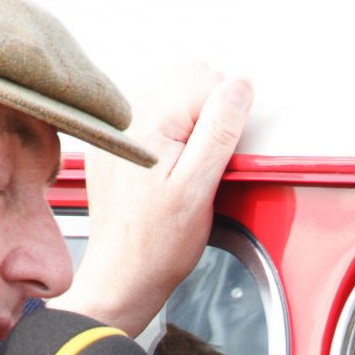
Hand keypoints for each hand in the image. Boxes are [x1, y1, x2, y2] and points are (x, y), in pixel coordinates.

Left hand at [58, 68, 251, 338]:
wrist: (123, 275)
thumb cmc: (158, 243)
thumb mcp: (200, 186)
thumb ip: (220, 129)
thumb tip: (239, 87)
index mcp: (146, 120)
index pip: (205, 79)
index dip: (227, 115)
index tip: (221, 153)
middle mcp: (124, 116)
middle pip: (187, 79)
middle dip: (208, 115)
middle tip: (204, 163)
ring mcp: (116, 128)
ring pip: (172, 93)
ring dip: (190, 122)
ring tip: (186, 166)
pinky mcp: (115, 142)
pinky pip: (152, 115)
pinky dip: (169, 133)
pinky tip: (169, 167)